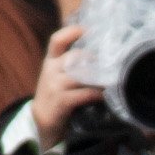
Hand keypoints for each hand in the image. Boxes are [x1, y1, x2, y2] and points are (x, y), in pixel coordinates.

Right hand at [29, 25, 105, 151]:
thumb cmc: (57, 98)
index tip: (90, 30)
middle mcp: (50, 70)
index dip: (73, 32)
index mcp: (50, 62)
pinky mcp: (60, 102)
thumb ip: (72, 66)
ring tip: (112, 79)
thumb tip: (98, 55)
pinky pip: (83, 94)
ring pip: (81, 75)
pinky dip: (96, 94)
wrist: (42, 123)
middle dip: (95, 59)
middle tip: (112, 62)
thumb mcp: (59, 77)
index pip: (58, 40)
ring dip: (99, 77)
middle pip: (75, 56)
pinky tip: (104, 95)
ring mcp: (54, 86)